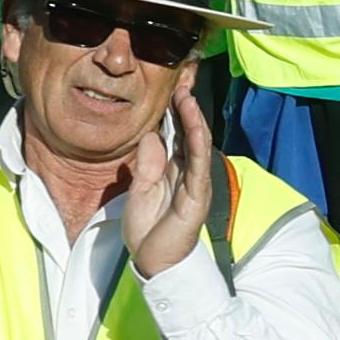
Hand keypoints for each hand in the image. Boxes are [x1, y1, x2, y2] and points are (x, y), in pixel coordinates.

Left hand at [117, 86, 215, 279]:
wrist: (154, 262)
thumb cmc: (149, 229)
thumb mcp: (141, 188)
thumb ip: (147, 163)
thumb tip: (150, 135)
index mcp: (173, 167)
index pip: (176, 131)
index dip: (174, 108)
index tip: (172, 82)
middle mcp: (187, 170)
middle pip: (189, 131)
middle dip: (186, 104)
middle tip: (183, 77)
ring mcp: (194, 182)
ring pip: (196, 143)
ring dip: (193, 118)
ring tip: (186, 94)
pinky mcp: (196, 195)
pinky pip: (198, 165)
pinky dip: (197, 143)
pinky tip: (195, 125)